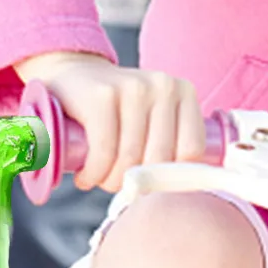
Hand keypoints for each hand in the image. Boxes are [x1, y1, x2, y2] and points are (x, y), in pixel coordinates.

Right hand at [14, 51, 205, 192]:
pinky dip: (93, 173)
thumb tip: (182, 191)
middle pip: (160, 158)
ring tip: (100, 177)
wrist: (75, 76)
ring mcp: (133, 88)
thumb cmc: (119, 112)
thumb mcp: (154, 119)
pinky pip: (104, 152)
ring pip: (130, 158)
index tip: (149, 181)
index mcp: (184, 93)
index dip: (170, 177)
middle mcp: (164, 86)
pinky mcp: (102, 96)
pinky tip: (86, 176)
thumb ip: (172, 144)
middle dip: (136, 182)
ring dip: (110, 180)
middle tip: (117, 182)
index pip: (192, 150)